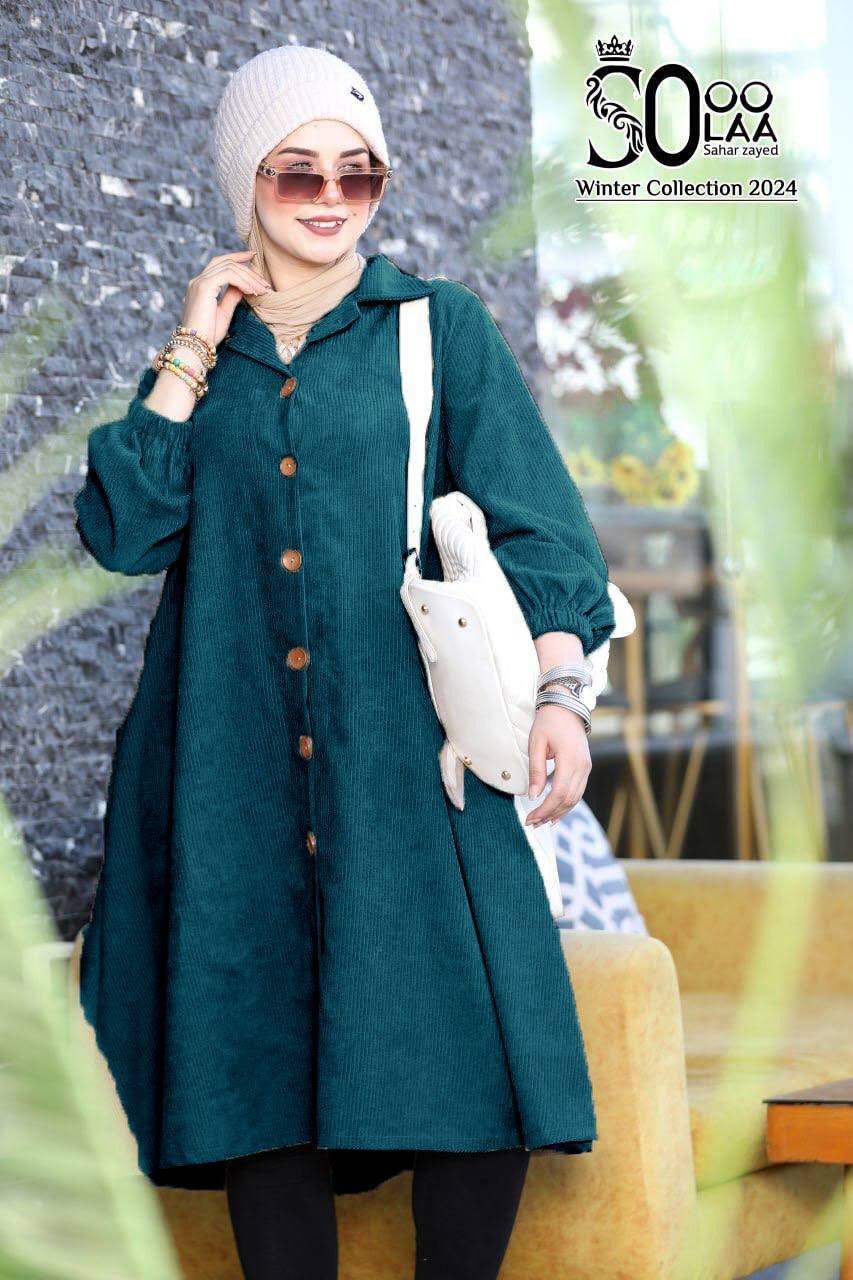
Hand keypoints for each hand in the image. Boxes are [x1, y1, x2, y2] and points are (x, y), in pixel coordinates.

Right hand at [181, 249, 271, 347]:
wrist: (195, 347)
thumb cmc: (208, 335)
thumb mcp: (224, 312)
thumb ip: (232, 296)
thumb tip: (244, 286)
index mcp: (201, 286)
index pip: (220, 263)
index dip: (237, 257)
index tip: (253, 257)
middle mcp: (198, 280)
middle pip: (226, 262)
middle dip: (248, 269)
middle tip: (265, 282)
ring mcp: (199, 282)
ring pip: (229, 267)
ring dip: (249, 278)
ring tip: (262, 290)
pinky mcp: (204, 287)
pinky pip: (228, 275)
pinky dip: (243, 281)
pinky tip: (253, 292)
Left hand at [523, 704, 589, 826]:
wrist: (567, 705)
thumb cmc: (549, 721)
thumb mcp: (536, 743)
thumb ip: (536, 770)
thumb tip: (533, 796)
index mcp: (570, 760)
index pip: (559, 794)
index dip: (545, 810)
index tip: (531, 818)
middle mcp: (582, 766)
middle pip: (569, 800)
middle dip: (550, 814)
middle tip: (533, 823)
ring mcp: (586, 767)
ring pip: (576, 798)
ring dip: (559, 812)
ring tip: (543, 822)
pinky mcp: (585, 767)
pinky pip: (578, 791)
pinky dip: (567, 804)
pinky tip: (556, 812)